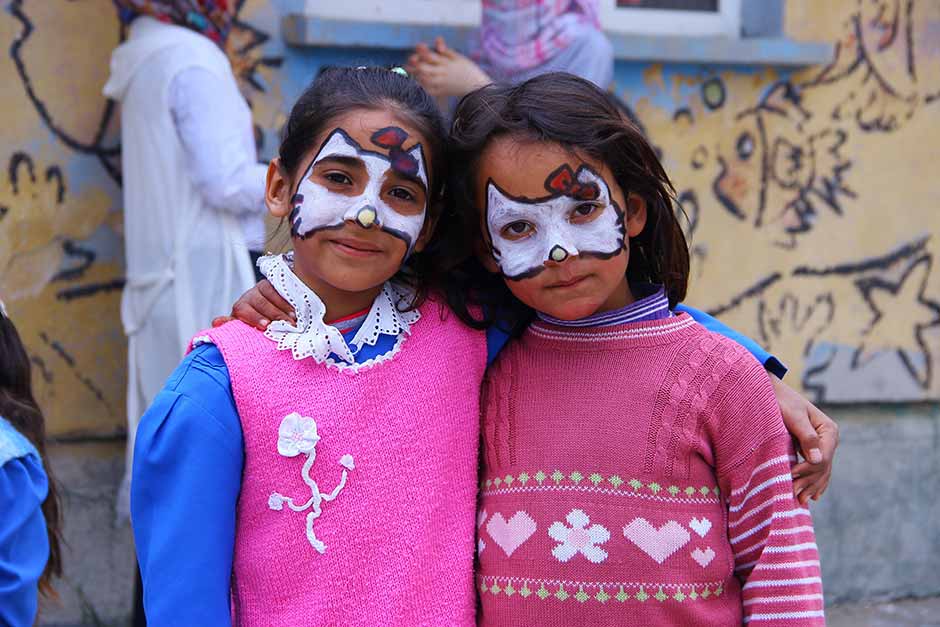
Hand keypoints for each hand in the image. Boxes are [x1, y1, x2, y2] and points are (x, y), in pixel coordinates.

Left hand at [215, 280, 294, 330]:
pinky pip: (280, 289)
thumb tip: (216, 322)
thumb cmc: (257, 324)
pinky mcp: (273, 283)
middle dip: (274, 314)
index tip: (265, 325)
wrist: (268, 311)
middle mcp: (249, 296)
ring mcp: (261, 288)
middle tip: (286, 325)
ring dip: (284, 309)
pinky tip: (296, 310)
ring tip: (293, 320)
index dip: (254, 317)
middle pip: (260, 302)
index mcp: (240, 308)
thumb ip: (232, 325)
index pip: (243, 310)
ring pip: (271, 294)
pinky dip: (289, 301)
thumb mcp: (246, 327)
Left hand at [405, 37, 491, 97]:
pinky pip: (428, 90)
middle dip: (415, 64)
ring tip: (409, 69)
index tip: (419, 47)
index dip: (422, 51)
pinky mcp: (441, 92)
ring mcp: (441, 84)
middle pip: (423, 68)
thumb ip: (446, 50)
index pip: (430, 56)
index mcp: (446, 63)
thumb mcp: (458, 57)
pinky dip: (421, 85)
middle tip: (411, 60)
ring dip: (415, 74)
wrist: (476, 86)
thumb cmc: (467, 69)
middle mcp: (442, 73)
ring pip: (424, 79)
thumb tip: (438, 39)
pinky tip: (417, 81)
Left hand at [771, 375, 838, 504]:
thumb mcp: (793, 416)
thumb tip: (816, 460)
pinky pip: (816, 470)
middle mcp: (829, 440)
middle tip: (794, 495)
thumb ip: (806, 436)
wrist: (773, 393)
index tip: (791, 475)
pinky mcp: (812, 450)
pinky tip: (812, 496)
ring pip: (820, 471)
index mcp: (828, 430)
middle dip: (809, 481)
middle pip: (823, 467)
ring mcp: (822, 446)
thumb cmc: (781, 402)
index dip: (808, 468)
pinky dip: (813, 482)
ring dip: (811, 486)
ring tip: (800, 500)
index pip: (823, 456)